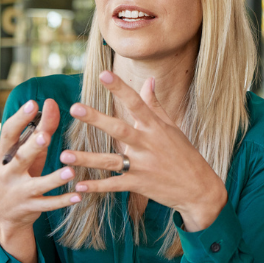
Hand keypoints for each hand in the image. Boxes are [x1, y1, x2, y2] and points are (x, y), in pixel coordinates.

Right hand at [0, 98, 81, 262]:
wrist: (5, 213)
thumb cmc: (20, 172)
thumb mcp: (27, 152)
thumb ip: (41, 129)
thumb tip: (51, 102)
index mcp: (5, 154)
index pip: (9, 133)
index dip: (19, 118)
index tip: (32, 104)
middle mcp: (8, 172)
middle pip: (20, 158)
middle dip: (32, 148)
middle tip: (44, 136)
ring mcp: (19, 192)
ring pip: (37, 185)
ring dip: (54, 178)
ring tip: (71, 171)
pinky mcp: (30, 208)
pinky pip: (49, 204)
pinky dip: (63, 200)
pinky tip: (78, 195)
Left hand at [61, 71, 227, 231]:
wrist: (198, 188)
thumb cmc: (184, 154)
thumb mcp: (172, 127)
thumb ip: (155, 104)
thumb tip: (149, 80)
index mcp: (155, 127)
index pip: (136, 103)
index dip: (120, 88)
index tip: (103, 74)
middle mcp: (147, 144)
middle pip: (119, 129)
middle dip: (96, 119)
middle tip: (74, 108)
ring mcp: (142, 166)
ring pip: (110, 161)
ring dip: (87, 159)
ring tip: (64, 156)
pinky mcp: (139, 184)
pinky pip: (114, 185)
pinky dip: (96, 186)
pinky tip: (78, 187)